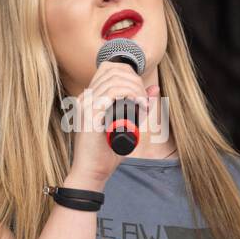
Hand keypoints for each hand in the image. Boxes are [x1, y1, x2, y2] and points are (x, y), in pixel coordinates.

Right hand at [66, 63, 156, 185]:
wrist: (91, 171)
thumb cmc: (106, 151)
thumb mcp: (127, 124)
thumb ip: (138, 106)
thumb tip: (154, 88)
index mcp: (90, 97)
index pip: (109, 68)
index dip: (129, 73)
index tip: (141, 92)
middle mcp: (85, 98)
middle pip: (113, 70)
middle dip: (135, 80)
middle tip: (144, 100)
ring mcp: (86, 105)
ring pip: (115, 80)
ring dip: (135, 89)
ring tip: (143, 104)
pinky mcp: (90, 115)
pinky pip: (112, 93)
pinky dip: (130, 95)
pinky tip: (139, 105)